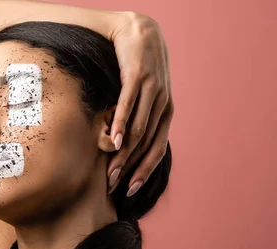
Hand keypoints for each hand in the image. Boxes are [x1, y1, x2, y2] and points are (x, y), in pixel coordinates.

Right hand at [107, 12, 173, 196]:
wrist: (138, 30)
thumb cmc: (139, 67)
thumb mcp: (145, 96)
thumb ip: (141, 118)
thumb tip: (127, 145)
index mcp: (166, 112)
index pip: (158, 149)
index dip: (145, 171)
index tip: (131, 189)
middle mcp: (163, 103)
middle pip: (146, 144)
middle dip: (130, 168)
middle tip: (114, 186)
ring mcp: (152, 90)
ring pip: (137, 130)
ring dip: (123, 154)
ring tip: (110, 171)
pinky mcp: (137, 77)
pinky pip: (128, 106)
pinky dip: (120, 125)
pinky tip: (112, 141)